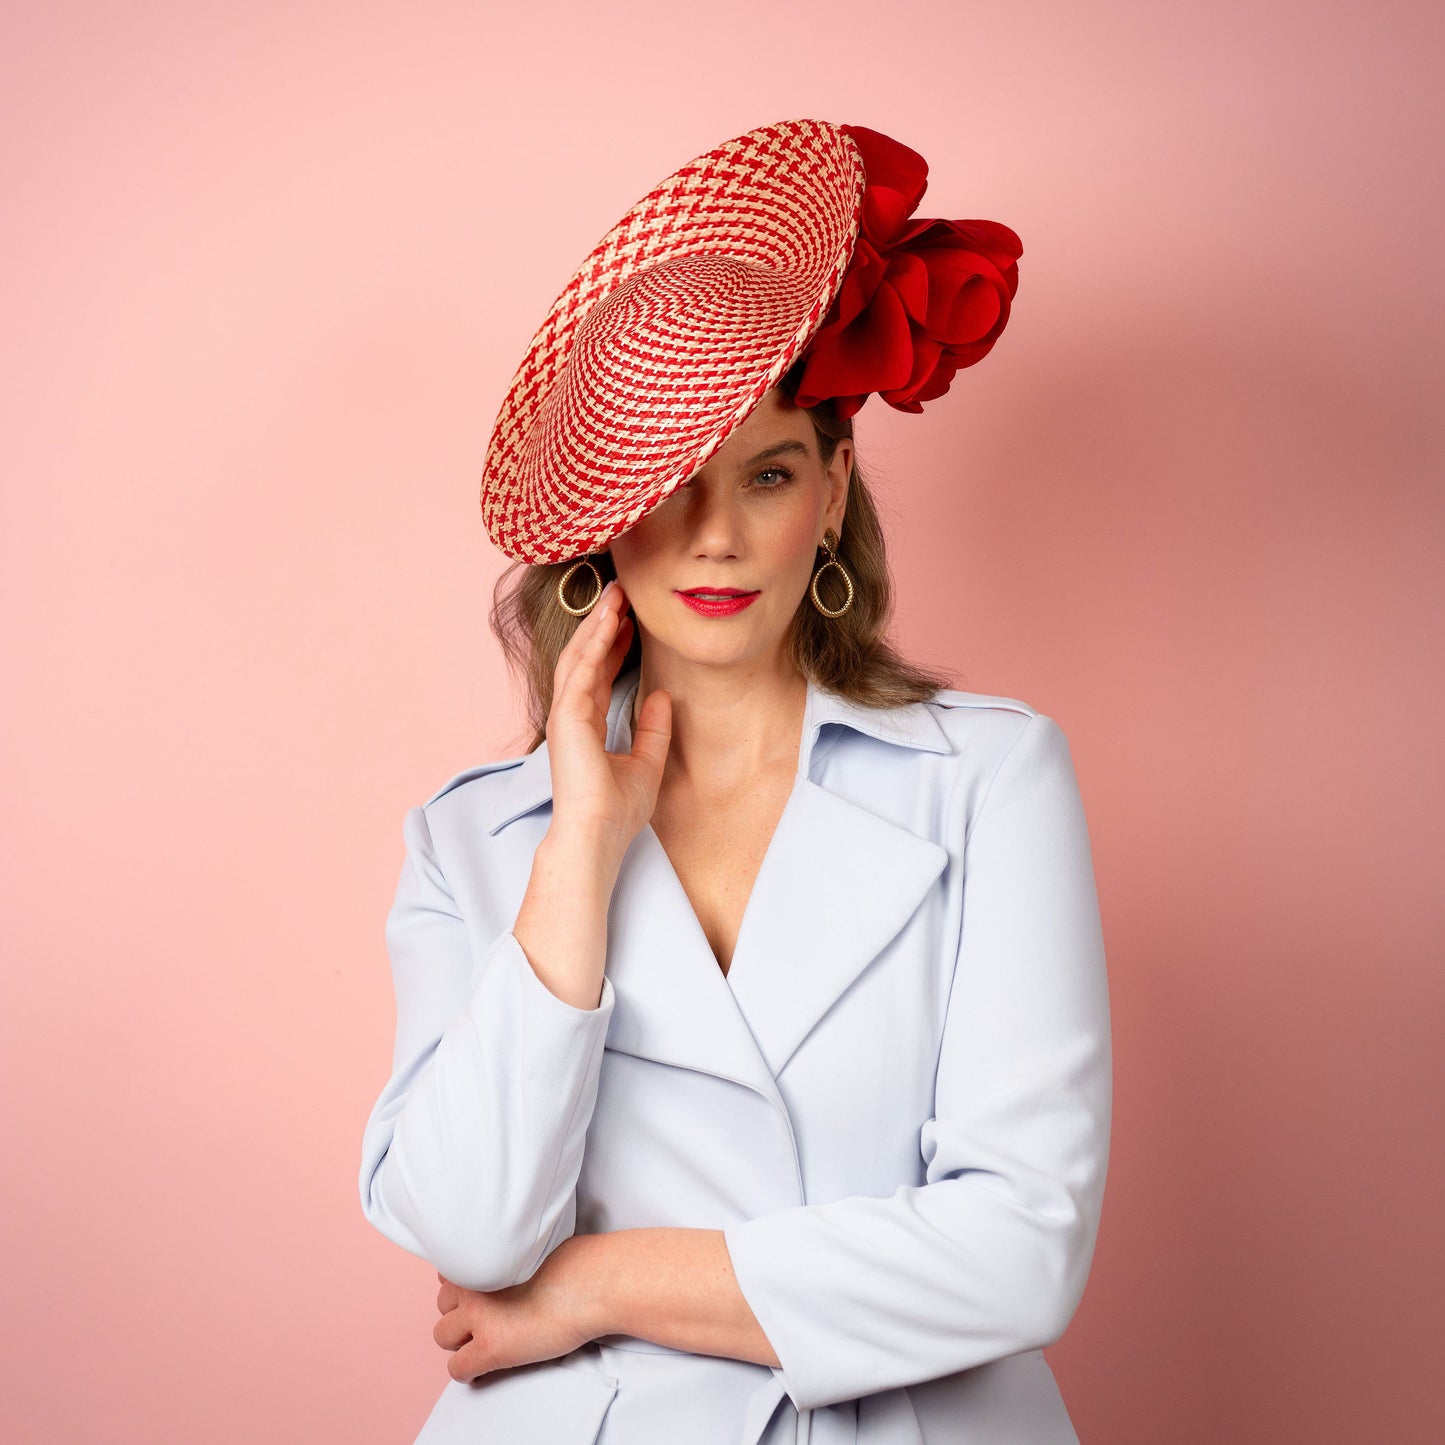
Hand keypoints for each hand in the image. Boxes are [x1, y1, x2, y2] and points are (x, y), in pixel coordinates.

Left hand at [433, 1237, 595, 1382]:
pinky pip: (457, 1369)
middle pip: (442, 1305)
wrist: (591, 1285)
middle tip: (488, 1319)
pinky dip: (469, 1371)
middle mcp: (472, 1285)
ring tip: (488, 1341)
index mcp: (482, 1257)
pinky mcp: (489, 1348)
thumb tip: (502, 1270)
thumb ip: (504, 1257)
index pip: (448, 1276)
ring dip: (462, 1340)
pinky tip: (487, 1366)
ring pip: (443, 1336)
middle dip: (462, 1313)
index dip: (465, 1290)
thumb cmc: (575, 1263)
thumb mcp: (529, 1247)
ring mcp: (478, 1318)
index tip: (481, 1297)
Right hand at [545, 579, 670, 855]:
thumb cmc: (616, 812)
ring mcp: (566, 716)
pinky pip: (581, 671)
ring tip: (615, 596)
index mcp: (587, 725)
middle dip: (602, 624)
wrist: (598, 837)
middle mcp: (572, 716)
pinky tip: (609, 621)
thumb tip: (662, 697)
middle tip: (621, 593)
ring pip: (579, 657)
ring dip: (596, 624)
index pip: (598, 674)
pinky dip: (594, 643)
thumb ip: (653, 730)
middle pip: (585, 658)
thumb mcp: (647, 763)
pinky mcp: (567, 719)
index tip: (630, 619)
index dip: (613, 644)